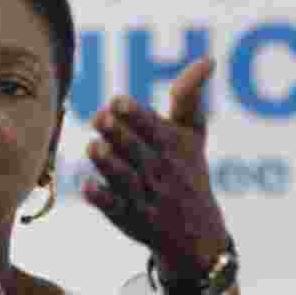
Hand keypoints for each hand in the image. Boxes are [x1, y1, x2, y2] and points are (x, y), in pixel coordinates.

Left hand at [84, 58, 230, 277]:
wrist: (198, 235)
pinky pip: (114, 210)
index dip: (135, 115)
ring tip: (93, 146)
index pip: (153, 128)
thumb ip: (189, 96)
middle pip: (136, 151)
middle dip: (118, 134)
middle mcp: (159, 172)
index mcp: (173, 147)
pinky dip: (102, 199)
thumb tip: (208, 58)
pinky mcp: (129, 220)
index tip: (118, 101)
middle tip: (99, 118)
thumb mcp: (193, 135)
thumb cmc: (188, 172)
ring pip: (124, 179)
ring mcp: (145, 198)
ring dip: (108, 164)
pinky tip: (87, 186)